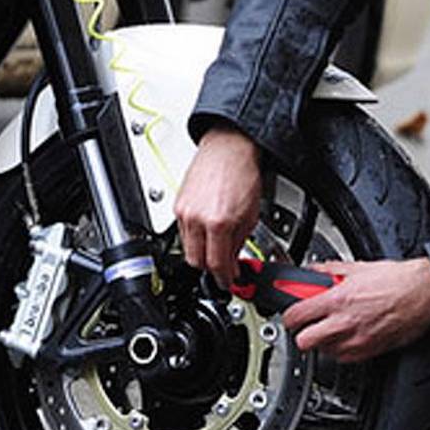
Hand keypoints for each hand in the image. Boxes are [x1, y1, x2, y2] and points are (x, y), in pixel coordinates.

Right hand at [173, 128, 263, 285]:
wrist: (229, 149)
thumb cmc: (243, 173)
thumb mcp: (251, 215)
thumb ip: (240, 243)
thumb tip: (233, 262)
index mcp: (219, 223)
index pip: (217, 265)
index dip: (224, 278)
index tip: (229, 280)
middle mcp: (197, 218)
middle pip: (196, 262)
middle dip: (211, 268)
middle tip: (224, 267)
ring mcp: (184, 212)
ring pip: (187, 248)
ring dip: (202, 253)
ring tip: (217, 246)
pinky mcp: (177, 205)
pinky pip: (182, 233)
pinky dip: (194, 238)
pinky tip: (207, 231)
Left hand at [282, 258, 429, 362]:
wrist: (425, 293)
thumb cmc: (399, 280)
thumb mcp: (359, 267)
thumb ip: (331, 270)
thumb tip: (315, 271)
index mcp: (339, 299)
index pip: (296, 316)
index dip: (289, 316)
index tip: (291, 313)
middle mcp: (345, 323)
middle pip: (304, 342)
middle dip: (303, 332)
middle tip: (310, 323)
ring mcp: (357, 340)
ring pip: (323, 351)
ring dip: (323, 340)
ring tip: (333, 326)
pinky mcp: (370, 351)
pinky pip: (344, 358)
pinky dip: (341, 349)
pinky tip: (348, 334)